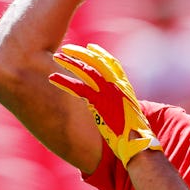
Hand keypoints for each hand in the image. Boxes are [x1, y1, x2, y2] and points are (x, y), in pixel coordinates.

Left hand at [49, 43, 161, 167]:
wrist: (137, 142)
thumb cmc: (133, 132)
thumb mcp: (128, 112)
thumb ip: (119, 102)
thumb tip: (111, 103)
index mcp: (124, 86)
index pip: (111, 63)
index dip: (100, 53)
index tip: (89, 47)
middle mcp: (116, 85)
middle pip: (96, 62)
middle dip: (81, 53)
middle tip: (67, 48)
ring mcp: (108, 92)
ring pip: (86, 71)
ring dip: (70, 62)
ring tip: (57, 56)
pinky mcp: (98, 103)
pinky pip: (78, 88)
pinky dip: (64, 81)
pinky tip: (52, 77)